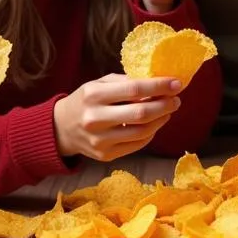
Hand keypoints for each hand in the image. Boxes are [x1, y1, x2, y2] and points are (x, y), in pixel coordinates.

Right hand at [53, 73, 182, 161]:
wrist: (61, 128)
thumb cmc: (86, 101)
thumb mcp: (99, 84)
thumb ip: (127, 82)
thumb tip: (159, 81)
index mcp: (93, 95)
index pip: (134, 89)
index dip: (159, 86)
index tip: (176, 83)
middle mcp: (95, 119)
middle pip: (141, 113)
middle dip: (165, 105)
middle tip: (177, 99)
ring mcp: (100, 140)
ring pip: (142, 132)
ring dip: (161, 120)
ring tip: (168, 110)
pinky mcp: (105, 155)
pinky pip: (137, 144)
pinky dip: (151, 133)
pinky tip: (154, 123)